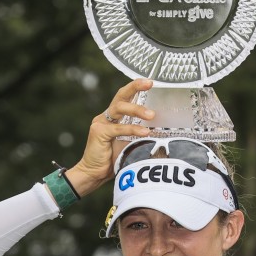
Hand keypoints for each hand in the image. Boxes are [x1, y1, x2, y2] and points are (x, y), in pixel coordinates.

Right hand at [65, 78, 154, 196]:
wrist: (93, 174)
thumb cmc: (113, 159)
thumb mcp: (130, 143)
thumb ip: (140, 135)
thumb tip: (161, 131)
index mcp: (113, 117)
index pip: (125, 97)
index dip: (136, 87)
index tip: (150, 82)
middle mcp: (106, 116)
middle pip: (120, 95)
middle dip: (135, 87)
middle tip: (150, 84)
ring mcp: (101, 123)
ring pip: (120, 108)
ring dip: (137, 110)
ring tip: (152, 115)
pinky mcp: (99, 132)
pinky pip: (118, 128)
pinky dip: (132, 129)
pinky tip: (144, 132)